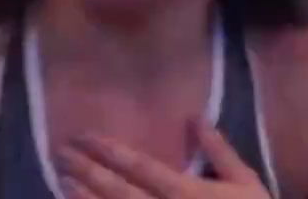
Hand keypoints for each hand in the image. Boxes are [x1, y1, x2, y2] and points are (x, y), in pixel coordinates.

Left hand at [58, 120, 270, 198]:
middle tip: (62, 152)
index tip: (85, 136)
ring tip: (62, 180)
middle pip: (117, 191)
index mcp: (187, 192)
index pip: (140, 167)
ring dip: (84, 198)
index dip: (110, 151)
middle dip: (88, 170)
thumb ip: (219, 151)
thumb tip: (194, 117)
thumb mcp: (245, 182)